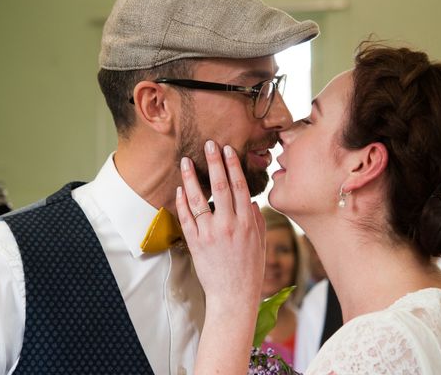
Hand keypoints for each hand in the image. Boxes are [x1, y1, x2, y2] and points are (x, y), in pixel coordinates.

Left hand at [176, 140, 265, 310]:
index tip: (228, 150)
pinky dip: (182, 202)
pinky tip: (180, 189)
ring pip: (199, 199)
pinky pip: (186, 218)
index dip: (233, 166)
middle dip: (214, 162)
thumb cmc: (250, 270)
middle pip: (221, 186)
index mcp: (247, 223)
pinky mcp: (196, 243)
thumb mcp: (261, 243)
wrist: (234, 296)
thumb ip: (257, 220)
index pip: (240, 187)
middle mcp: (229, 225)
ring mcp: (210, 234)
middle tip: (209, 144)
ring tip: (185, 161)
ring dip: (192, 177)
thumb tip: (251, 201)